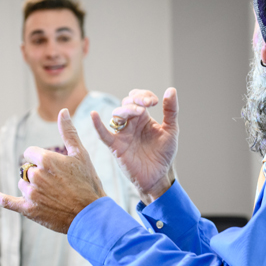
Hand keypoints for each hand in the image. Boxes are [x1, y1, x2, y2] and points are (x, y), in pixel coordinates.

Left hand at [0, 109, 105, 233]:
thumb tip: (63, 111)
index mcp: (45, 159)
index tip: (57, 168)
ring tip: (54, 195)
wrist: (91, 215)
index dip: (43, 160)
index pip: (31, 153)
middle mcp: (35, 175)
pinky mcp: (28, 209)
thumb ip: (68, 132)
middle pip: (27, 169)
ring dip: (33, 187)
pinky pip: (6, 201)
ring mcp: (31, 193)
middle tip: (59, 184)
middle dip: (40, 174)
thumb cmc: (88, 183)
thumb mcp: (80, 154)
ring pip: (23, 184)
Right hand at [91, 87, 177, 203]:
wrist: (159, 176)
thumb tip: (171, 90)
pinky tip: (94, 115)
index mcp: (143, 118)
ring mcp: (122, 134)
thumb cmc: (163, 154)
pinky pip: (103, 134)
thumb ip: (171, 111)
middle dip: (136, 101)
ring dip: (126, 110)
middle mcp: (131, 124)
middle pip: (126, 104)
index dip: (144, 95)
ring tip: (139, 112)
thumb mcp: (171, 130)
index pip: (138, 98)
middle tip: (147, 106)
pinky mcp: (116, 146)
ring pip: (117, 115)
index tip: (154, 102)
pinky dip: (97, 125)